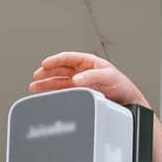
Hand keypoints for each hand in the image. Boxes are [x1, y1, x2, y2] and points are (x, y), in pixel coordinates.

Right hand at [30, 52, 149, 107]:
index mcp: (89, 62)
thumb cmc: (122, 86)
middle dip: (47, 72)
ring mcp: (80, 82)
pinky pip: (63, 89)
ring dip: (47, 82)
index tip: (44, 64)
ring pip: (59, 80)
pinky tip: (45, 93)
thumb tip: (76, 78)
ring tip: (34, 86)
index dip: (55, 60)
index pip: (68, 58)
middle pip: (60, 69)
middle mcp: (83, 71)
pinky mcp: (80, 92)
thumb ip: (92, 76)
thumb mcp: (108, 76)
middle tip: (36, 76)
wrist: (127, 102)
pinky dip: (53, 91)